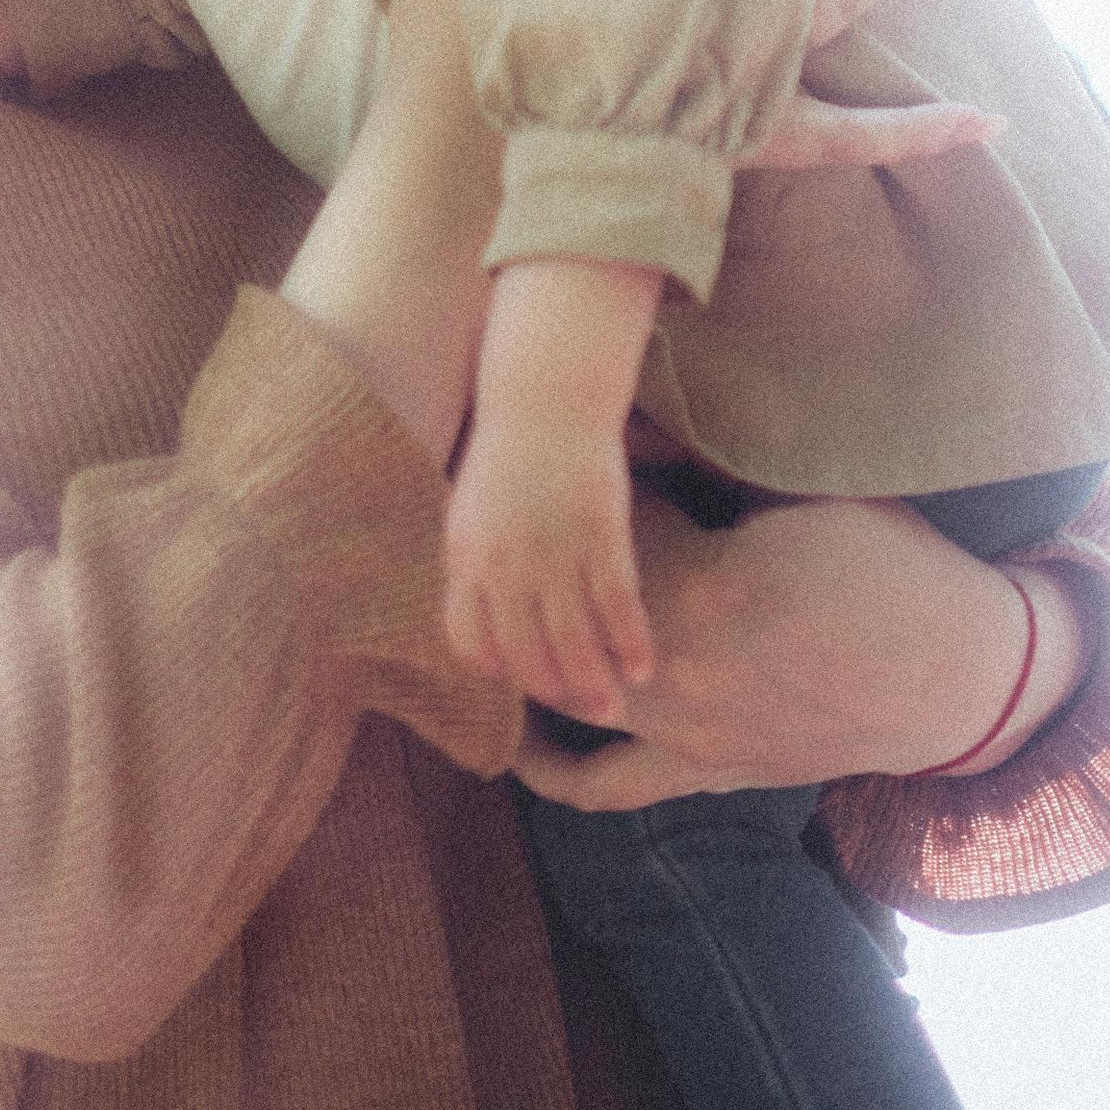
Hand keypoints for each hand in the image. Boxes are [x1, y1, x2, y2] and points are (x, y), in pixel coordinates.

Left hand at [446, 405, 651, 724]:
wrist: (545, 398)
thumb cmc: (508, 453)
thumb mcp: (472, 510)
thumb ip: (478, 564)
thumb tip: (490, 615)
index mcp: (466, 559)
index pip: (472, 642)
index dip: (498, 668)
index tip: (522, 677)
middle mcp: (505, 566)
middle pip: (526, 655)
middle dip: (555, 692)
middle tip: (583, 711)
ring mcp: (553, 554)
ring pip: (574, 643)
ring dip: (595, 685)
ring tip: (614, 708)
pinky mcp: (600, 537)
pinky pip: (617, 608)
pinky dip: (630, 644)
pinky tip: (643, 668)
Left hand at [507, 484, 1088, 810]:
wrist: (960, 677)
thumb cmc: (892, 567)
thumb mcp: (805, 494)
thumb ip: (718, 468)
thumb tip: (647, 424)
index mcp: (710, 587)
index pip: (607, 530)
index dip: (594, 483)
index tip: (589, 449)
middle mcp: (683, 670)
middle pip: (574, 608)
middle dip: (557, 563)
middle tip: (551, 517)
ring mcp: (689, 733)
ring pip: (570, 692)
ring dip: (537, 650)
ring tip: (509, 607)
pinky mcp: (706, 774)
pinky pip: (608, 786)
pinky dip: (553, 768)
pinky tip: (519, 739)